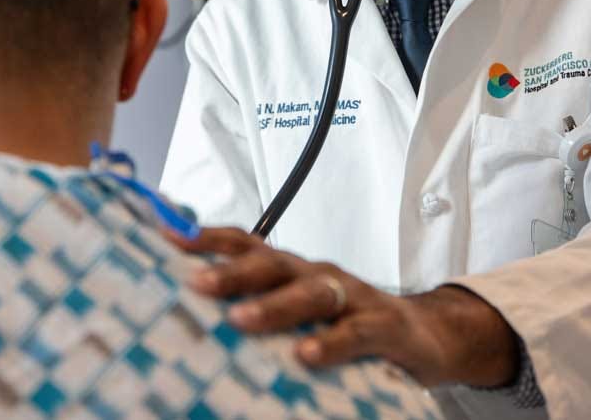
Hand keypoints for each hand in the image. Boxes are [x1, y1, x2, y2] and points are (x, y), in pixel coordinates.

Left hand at [166, 227, 518, 387]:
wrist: (424, 335)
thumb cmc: (347, 323)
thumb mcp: (300, 313)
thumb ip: (260, 308)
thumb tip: (192, 317)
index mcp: (292, 269)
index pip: (246, 242)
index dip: (207, 236)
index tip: (166, 236)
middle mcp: (317, 274)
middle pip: (272, 262)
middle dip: (233, 271)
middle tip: (196, 283)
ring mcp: (352, 296)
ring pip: (310, 292)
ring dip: (274, 305)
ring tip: (241, 319)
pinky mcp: (383, 326)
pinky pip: (355, 332)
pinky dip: (330, 343)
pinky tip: (306, 355)